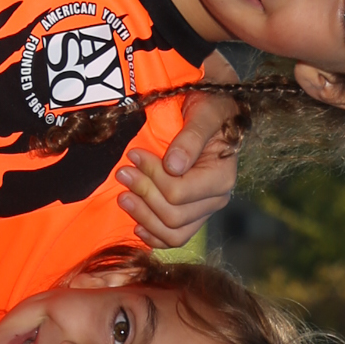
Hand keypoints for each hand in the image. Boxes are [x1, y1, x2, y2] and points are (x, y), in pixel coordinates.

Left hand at [116, 67, 241, 245]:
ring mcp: (203, 209)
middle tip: (123, 172)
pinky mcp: (192, 213)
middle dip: (143, 193)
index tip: (133, 154)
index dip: (152, 176)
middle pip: (174, 216)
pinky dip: (154, 235)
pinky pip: (173, 238)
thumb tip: (174, 165)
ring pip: (172, 233)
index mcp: (222, 176)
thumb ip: (191, 137)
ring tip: (123, 196)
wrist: (213, 108)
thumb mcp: (204, 111)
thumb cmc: (209, 105)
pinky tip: (136, 225)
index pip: (179, 192)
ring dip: (143, 216)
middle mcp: (216, 198)